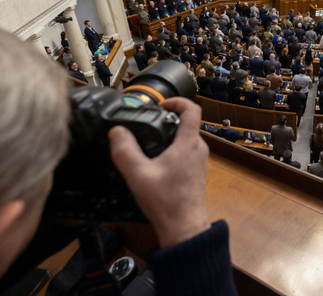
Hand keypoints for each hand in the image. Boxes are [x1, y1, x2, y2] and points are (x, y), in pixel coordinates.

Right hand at [109, 98, 210, 247]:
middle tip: (148, 124)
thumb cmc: (165, 201)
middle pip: (188, 123)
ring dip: (170, 135)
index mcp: (188, 143)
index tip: (161, 104)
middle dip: (168, 119)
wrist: (184, 227)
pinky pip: (187, 151)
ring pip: (187, 138)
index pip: (192, 109)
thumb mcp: (138, 175)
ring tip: (149, 143)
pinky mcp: (197, 171)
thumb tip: (117, 132)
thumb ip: (125, 151)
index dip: (177, 101)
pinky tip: (156, 162)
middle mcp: (198, 148)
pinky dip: (174, 149)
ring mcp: (200, 160)